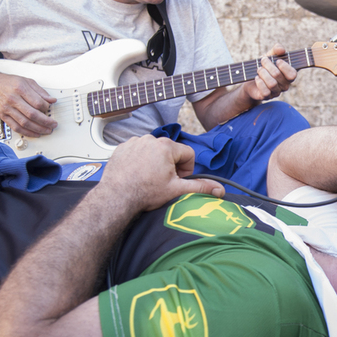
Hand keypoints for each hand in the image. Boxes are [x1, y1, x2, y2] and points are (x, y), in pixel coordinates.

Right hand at [0, 73, 57, 136]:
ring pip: (25, 123)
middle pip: (32, 114)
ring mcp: (6, 109)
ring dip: (38, 129)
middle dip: (45, 122)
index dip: (46, 108)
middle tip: (53, 124)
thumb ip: (40, 91)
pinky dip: (27, 132)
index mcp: (20, 89)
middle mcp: (12, 99)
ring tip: (47, 130)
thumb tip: (52, 100)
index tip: (49, 109)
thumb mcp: (26, 81)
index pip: (37, 102)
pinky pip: (16, 127)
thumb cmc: (7, 82)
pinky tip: (35, 134)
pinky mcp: (3, 116)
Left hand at [97, 136, 224, 212]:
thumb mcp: (177, 190)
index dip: (187, 169)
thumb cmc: (145, 193)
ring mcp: (134, 142)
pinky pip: (138, 150)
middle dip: (170, 165)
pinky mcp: (122, 147)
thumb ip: (200, 187)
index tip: (178, 179)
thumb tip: (219, 189)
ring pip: (154, 150)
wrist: (116, 197)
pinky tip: (137, 174)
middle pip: (170, 151)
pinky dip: (140, 160)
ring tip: (148, 178)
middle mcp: (150, 139)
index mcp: (166, 146)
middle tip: (163, 181)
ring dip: (155, 162)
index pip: (187, 153)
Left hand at [241, 44, 296, 101]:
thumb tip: (281, 49)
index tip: (277, 60)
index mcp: (289, 75)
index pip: (292, 74)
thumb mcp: (270, 55)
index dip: (284, 67)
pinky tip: (257, 78)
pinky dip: (259, 83)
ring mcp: (276, 92)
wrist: (251, 78)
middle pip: (277, 75)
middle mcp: (285, 85)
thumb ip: (277, 49)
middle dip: (268, 65)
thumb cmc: (264, 66)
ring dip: (263, 73)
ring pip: (271, 83)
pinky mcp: (267, 97)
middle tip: (263, 60)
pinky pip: (265, 91)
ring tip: (259, 69)